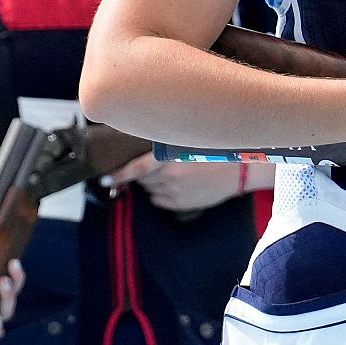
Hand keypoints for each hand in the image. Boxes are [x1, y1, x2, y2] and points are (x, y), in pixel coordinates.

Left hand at [105, 154, 242, 211]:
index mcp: (172, 157)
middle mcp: (172, 176)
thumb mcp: (190, 140)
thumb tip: (143, 154)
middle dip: (142, 172)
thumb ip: (166, 147)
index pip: (137, 169)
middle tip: (155, 163)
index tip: (105, 178)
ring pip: (150, 190)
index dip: (119, 175)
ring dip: (152, 182)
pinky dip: (161, 193)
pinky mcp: (182, 204)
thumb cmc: (216, 149)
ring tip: (169, 172)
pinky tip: (175, 184)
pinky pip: (160, 201)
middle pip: (142, 178)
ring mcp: (177, 192)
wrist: (241, 169)